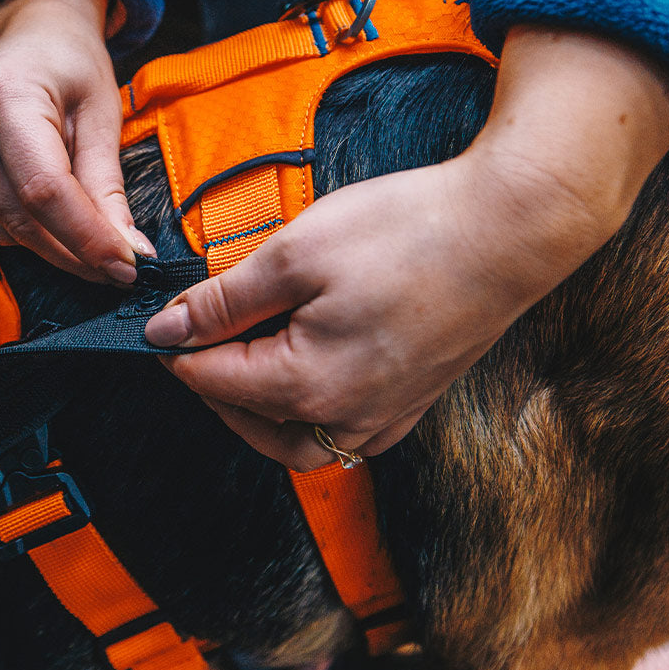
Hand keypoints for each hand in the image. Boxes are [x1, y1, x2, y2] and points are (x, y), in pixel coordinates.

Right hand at [0, 0, 153, 282]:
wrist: (33, 36)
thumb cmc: (73, 68)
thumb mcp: (103, 114)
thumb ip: (108, 185)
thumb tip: (127, 251)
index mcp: (7, 91)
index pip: (43, 188)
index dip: (85, 236)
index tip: (125, 267)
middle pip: (19, 216)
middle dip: (74, 251)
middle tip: (118, 266)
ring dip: (50, 247)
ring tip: (89, 237)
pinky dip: (20, 233)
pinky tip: (48, 217)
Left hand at [146, 26, 668, 469]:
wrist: (510, 230)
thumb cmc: (406, 232)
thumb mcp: (295, 254)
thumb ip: (224, 301)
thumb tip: (168, 330)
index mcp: (306, 386)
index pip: (211, 380)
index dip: (174, 347)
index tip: (158, 320)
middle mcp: (346, 419)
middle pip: (247, 419)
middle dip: (209, 381)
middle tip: (191, 335)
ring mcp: (383, 418)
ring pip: (292, 440)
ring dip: (252, 408)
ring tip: (237, 358)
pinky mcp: (409, 404)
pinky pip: (338, 433)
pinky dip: (301, 412)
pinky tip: (297, 373)